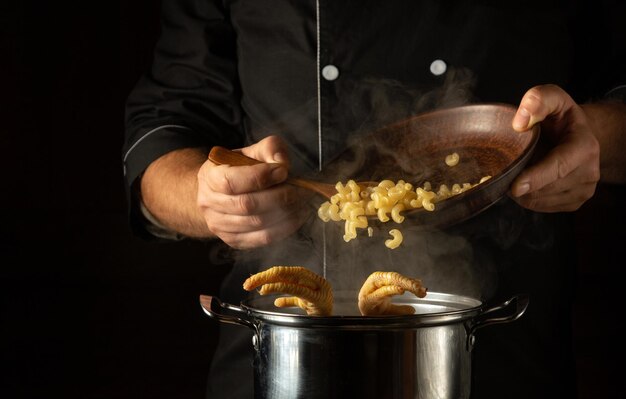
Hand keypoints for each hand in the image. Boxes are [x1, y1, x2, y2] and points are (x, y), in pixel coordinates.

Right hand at [197, 135, 309, 248]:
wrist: (224, 193)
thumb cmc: (242, 168)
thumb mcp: (254, 150)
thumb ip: (270, 149)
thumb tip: (282, 164)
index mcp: (210, 176)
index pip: (231, 182)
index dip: (260, 177)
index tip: (283, 171)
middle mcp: (209, 203)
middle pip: (246, 205)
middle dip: (279, 197)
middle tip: (300, 190)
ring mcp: (219, 225)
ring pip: (257, 224)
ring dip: (285, 213)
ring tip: (302, 202)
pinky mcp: (234, 241)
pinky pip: (263, 238)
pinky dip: (285, 228)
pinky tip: (297, 215)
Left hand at [509, 84, 599, 211]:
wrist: (576, 134)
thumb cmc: (560, 117)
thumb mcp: (552, 98)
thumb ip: (537, 100)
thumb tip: (521, 121)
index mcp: (584, 147)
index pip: (558, 167)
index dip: (535, 178)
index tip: (515, 186)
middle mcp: (589, 172)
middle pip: (544, 188)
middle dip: (520, 180)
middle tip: (514, 161)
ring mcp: (584, 190)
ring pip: (538, 200)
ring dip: (522, 189)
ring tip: (525, 166)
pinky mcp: (574, 203)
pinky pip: (539, 207)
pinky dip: (527, 196)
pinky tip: (529, 179)